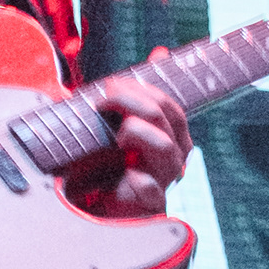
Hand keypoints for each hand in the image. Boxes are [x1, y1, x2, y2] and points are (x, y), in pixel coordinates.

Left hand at [78, 70, 190, 216]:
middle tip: (102, 100)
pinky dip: (136, 179)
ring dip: (135, 132)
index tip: (108, 87)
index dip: (140, 89)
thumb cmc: (109, 167)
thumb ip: (139, 92)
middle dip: (133, 100)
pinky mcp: (150, 206)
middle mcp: (172, 156)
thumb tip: (161, 52)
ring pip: (165, 146)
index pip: (168, 102)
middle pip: (167, 116)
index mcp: (170, 135)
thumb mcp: (118, 124)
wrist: (95, 216)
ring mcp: (163, 181)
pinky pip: (151, 189)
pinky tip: (123, 174)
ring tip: (113, 137)